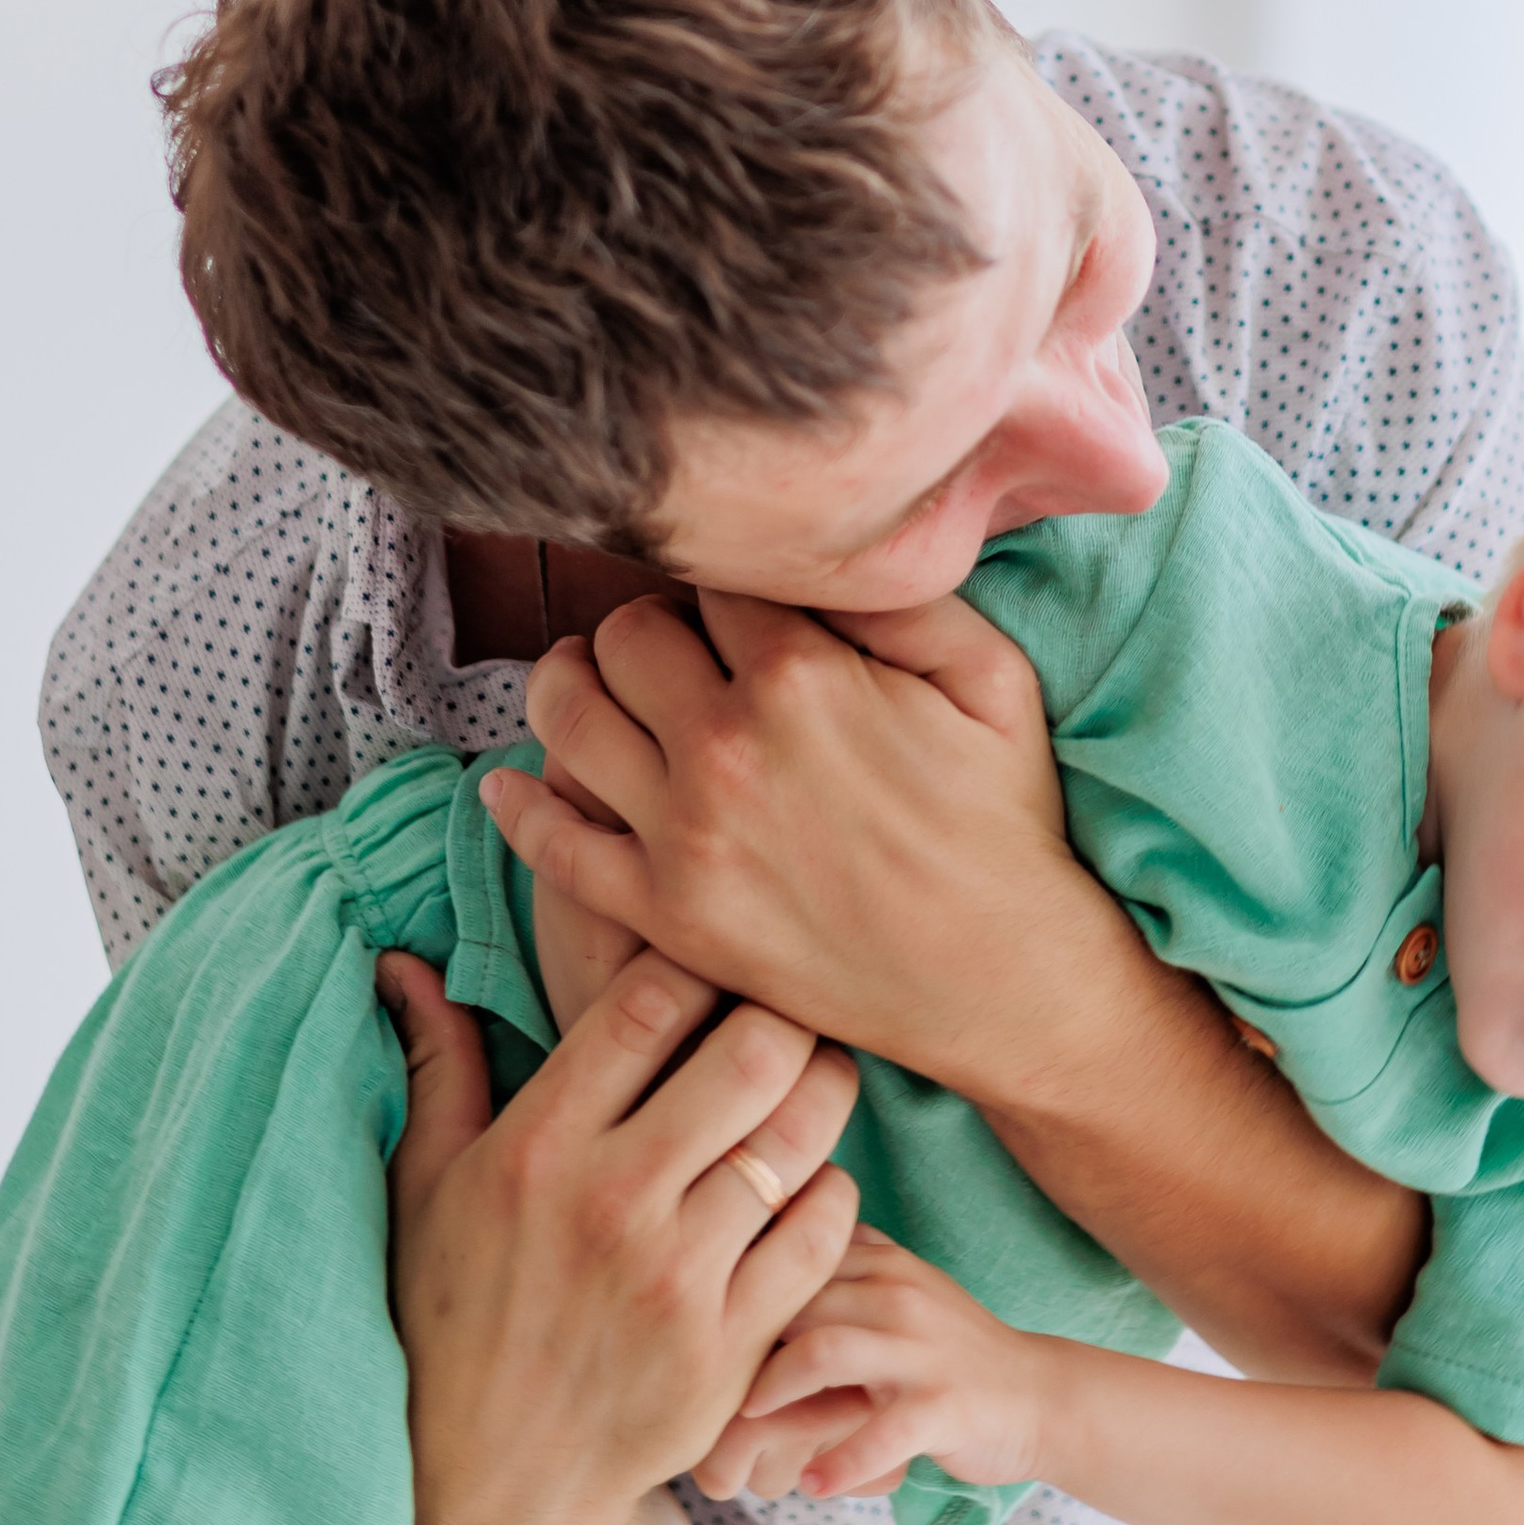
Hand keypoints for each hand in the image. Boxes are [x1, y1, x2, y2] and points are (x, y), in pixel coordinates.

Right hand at [379, 944, 858, 1524]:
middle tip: (787, 1016)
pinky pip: (824, 1232)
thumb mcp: (424, 1189)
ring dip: (825, 1092)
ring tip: (816, 1081)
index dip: (698, 962)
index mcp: (536, 1148)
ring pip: (802, 1136)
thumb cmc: (452, 1320)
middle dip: (784, 1015)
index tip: (714, 964)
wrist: (492, 1492)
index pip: (651, 1001)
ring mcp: (678, 1279)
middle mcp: (612, 1204)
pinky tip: (810, 1183)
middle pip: (754, 1051)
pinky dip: (834, 1192)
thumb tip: (404, 963)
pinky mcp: (730, 1346)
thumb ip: (437, 1066)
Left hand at [483, 592, 1434, 1387]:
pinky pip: (551, 842)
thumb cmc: (1003, 822)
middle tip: (673, 652)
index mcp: (800, 672)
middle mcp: (724, 744)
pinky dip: (522, 803)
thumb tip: (825, 546)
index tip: (733, 612)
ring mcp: (685, 833)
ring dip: (568, 686)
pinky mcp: (665, 913)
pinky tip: (521, 782)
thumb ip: (901, 595)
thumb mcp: (993, 676)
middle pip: (623, 635)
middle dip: (646, 630)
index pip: (705, 580)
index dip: (717, 586)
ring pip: (564, 715)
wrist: (1001, 978)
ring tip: (594, 687)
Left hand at [701, 1230, 1060, 1502]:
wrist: (1039, 1396)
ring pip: (823, 1352)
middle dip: (732, 1349)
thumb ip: (832, 1274)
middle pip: (787, 1298)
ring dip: (770, 1395)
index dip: (723, 1292)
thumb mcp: (893, 1293)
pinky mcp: (945, 1404)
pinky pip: (879, 1433)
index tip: (681, 1334)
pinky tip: (810, 1487)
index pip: (780, 1255)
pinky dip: (837, 1465)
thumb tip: (744, 1263)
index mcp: (874, 1261)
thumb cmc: (948, 1352)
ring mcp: (921, 1348)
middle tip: (689, 1396)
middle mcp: (894, 1292)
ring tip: (741, 1431)